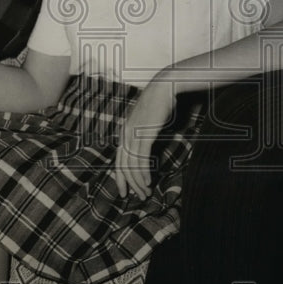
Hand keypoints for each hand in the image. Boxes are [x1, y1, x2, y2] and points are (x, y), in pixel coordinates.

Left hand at [113, 81, 175, 200]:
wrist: (163, 87)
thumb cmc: (159, 104)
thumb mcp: (147, 122)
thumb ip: (144, 135)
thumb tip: (147, 148)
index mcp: (124, 132)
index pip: (118, 160)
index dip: (121, 177)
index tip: (125, 190)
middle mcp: (125, 134)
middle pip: (122, 165)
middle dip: (129, 183)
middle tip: (137, 196)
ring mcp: (133, 134)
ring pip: (132, 164)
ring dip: (138, 181)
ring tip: (145, 192)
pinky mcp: (144, 133)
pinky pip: (141, 158)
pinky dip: (144, 172)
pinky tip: (148, 181)